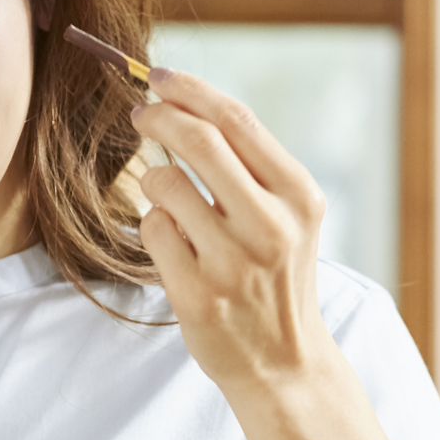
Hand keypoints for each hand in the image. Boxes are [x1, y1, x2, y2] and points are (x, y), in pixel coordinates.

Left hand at [130, 71, 336, 397]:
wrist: (285, 362)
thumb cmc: (278, 278)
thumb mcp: (289, 217)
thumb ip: (251, 166)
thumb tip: (187, 103)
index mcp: (299, 197)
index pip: (237, 120)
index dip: (191, 89)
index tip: (159, 76)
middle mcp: (271, 226)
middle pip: (198, 140)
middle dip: (158, 116)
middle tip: (139, 114)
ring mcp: (232, 263)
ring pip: (165, 183)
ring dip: (155, 180)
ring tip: (171, 200)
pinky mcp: (197, 295)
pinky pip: (151, 229)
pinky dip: (153, 225)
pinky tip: (174, 245)